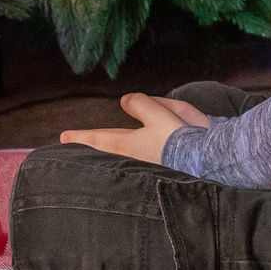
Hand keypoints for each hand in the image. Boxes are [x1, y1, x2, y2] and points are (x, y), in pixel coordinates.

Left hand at [58, 92, 212, 166]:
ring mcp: (149, 164)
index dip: (81, 137)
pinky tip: (136, 151)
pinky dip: (135, 153)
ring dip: (111, 148)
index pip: (99, 139)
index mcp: (129, 146)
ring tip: (100, 142)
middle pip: (109, 146)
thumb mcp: (158, 113)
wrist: (208, 162)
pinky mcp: (164, 168)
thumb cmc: (181, 138)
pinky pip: (145, 155)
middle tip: (70, 140)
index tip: (62, 137)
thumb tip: (125, 101)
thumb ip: (140, 104)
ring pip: (126, 150)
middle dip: (91, 142)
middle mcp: (136, 158)